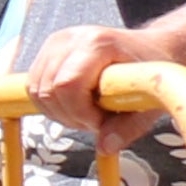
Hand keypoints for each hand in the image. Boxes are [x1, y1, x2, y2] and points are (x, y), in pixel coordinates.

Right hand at [27, 20, 143, 135]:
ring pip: (36, 90)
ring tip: (86, 112)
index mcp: (98, 44)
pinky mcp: (47, 50)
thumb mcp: (150, 101)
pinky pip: (33, 86)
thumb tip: (104, 147)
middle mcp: (71, 38)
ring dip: (58, 111)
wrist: (152, 45)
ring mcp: (55, 42)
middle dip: (69, 115)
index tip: (103, 121)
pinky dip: (50, 104)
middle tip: (96, 120)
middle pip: (47, 90)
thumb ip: (128, 127)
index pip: (66, 86)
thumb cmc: (152, 71)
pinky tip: (74, 104)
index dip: (79, 113)